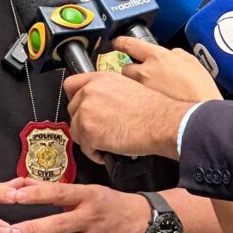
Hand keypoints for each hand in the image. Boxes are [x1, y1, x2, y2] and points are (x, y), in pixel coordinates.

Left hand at [3, 179, 149, 232]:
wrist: (146, 224)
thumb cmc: (113, 205)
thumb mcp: (89, 191)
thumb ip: (56, 190)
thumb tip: (25, 183)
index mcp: (89, 197)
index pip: (59, 194)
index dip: (36, 195)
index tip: (14, 196)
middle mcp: (92, 219)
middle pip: (60, 224)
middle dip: (34, 229)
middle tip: (12, 232)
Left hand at [64, 71, 190, 162]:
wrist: (161, 122)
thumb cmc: (153, 109)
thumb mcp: (128, 86)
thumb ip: (108, 91)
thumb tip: (102, 103)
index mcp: (100, 79)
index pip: (71, 85)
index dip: (74, 98)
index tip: (79, 107)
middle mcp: (90, 92)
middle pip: (72, 110)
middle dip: (83, 122)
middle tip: (97, 130)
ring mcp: (87, 112)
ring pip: (76, 131)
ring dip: (88, 139)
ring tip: (104, 143)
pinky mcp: (89, 132)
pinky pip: (85, 148)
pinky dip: (94, 153)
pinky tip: (107, 152)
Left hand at [115, 36, 221, 101]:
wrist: (198, 115)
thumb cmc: (199, 90)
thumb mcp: (191, 62)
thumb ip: (176, 54)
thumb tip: (170, 54)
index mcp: (157, 57)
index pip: (130, 44)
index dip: (121, 42)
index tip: (117, 42)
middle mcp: (145, 72)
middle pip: (125, 69)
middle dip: (130, 71)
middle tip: (142, 76)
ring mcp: (141, 91)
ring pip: (127, 86)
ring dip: (132, 87)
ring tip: (147, 93)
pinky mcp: (139, 108)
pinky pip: (132, 101)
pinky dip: (137, 101)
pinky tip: (149, 105)